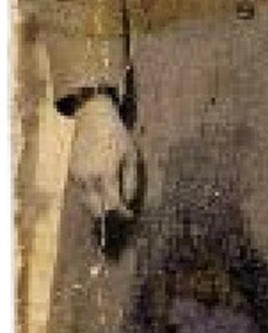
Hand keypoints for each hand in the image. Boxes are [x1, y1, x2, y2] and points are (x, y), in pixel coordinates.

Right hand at [68, 94, 139, 220]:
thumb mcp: (130, 155)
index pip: (113, 203)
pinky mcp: (71, 172)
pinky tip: (101, 187)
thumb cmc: (115, 134)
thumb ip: (131, 180)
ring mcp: (77, 176)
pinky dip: (91, 194)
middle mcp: (88, 178)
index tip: (130, 215)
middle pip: (96, 209)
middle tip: (121, 210)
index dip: (123, 212)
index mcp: (105, 173)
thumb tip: (129, 200)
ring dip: (98, 204)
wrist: (92, 117)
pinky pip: (81, 191)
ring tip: (112, 199)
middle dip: (109, 213)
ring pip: (86, 202)